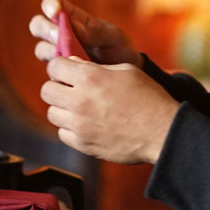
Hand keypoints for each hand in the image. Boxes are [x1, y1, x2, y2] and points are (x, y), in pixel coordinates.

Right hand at [29, 0, 141, 66]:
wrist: (124, 75)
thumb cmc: (116, 48)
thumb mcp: (110, 36)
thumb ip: (92, 31)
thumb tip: (71, 26)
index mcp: (72, 16)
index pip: (53, 2)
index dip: (50, 4)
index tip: (56, 12)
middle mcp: (59, 33)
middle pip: (37, 25)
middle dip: (46, 29)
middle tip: (59, 37)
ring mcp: (57, 53)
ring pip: (41, 49)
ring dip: (52, 53)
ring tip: (72, 59)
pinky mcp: (59, 72)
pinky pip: (50, 72)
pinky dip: (59, 72)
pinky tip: (75, 74)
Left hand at [41, 57, 179, 163]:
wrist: (162, 132)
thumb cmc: (149, 98)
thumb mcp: (126, 70)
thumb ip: (96, 67)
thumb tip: (75, 65)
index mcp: (90, 77)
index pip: (54, 66)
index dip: (61, 66)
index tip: (68, 70)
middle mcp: (80, 100)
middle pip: (46, 91)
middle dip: (57, 87)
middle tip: (71, 89)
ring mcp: (80, 125)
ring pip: (52, 113)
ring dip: (62, 108)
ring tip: (80, 108)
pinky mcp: (83, 144)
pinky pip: (62, 133)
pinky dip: (70, 128)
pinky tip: (86, 123)